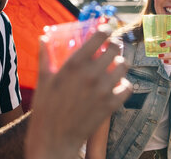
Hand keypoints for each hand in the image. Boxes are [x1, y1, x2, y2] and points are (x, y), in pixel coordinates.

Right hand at [26, 26, 131, 158]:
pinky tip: (116, 85)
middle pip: (116, 48)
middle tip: (111, 48)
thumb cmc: (46, 109)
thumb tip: (44, 37)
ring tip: (114, 67)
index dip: (106, 30)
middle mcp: (91, 73)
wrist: (53, 140)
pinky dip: (124, 84)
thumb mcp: (43, 79)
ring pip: (124, 65)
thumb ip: (45, 55)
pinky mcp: (111, 104)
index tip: (106, 30)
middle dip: (115, 45)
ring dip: (120, 64)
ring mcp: (103, 89)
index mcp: (74, 64)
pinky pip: (127, 86)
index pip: (100, 36)